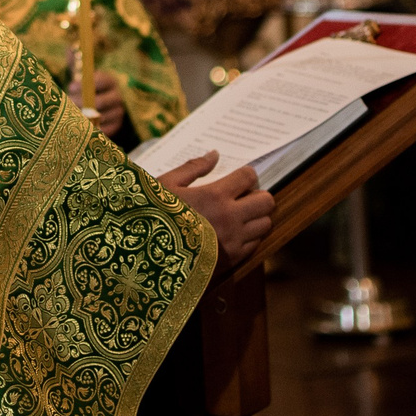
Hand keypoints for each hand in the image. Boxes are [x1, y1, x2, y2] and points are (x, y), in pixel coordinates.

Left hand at [67, 68, 126, 137]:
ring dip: (84, 118)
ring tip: (71, 116)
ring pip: (101, 117)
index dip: (84, 84)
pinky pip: (105, 129)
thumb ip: (75, 61)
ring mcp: (118, 111)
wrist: (94, 105)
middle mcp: (117, 96)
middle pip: (99, 102)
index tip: (70, 87)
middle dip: (81, 103)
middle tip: (67, 105)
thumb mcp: (80, 72)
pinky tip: (81, 127)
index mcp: (110, 80)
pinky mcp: (117, 125)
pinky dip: (92, 129)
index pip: (100, 80)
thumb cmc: (84, 87)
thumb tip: (69, 48)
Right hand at [156, 150, 274, 266]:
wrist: (149, 260)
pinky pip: (255, 244)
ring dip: (256, 217)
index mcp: (215, 195)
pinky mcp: (233, 260)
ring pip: (265, 224)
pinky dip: (250, 237)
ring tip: (240, 217)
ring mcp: (234, 241)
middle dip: (258, 195)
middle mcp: (230, 217)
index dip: (245, 174)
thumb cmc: (153, 218)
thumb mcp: (165, 186)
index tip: (239, 178)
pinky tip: (233, 234)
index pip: (248, 177)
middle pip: (266, 201)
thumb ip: (193, 168)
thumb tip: (215, 155)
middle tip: (244, 197)